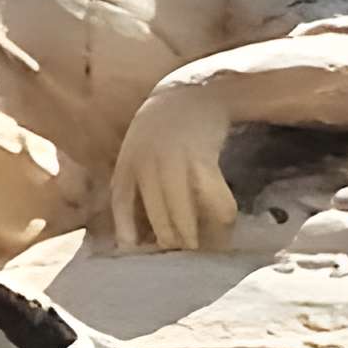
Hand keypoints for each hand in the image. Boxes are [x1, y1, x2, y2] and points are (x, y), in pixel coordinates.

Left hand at [109, 78, 239, 251]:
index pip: (121, 199)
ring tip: (199, 249)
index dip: (125, 228)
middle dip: (167, 239)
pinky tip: (225, 225)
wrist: (192, 91)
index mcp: (129, 159)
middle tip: (178, 255)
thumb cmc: (162, 127)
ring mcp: (176, 160)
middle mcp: (149, 161)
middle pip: (156, 212)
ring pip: (181, 209)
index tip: (132, 250)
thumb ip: (134, 177)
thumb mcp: (137, 146)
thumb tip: (137, 225)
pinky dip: (220, 214)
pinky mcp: (203, 158)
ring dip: (191, 234)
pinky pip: (212, 195)